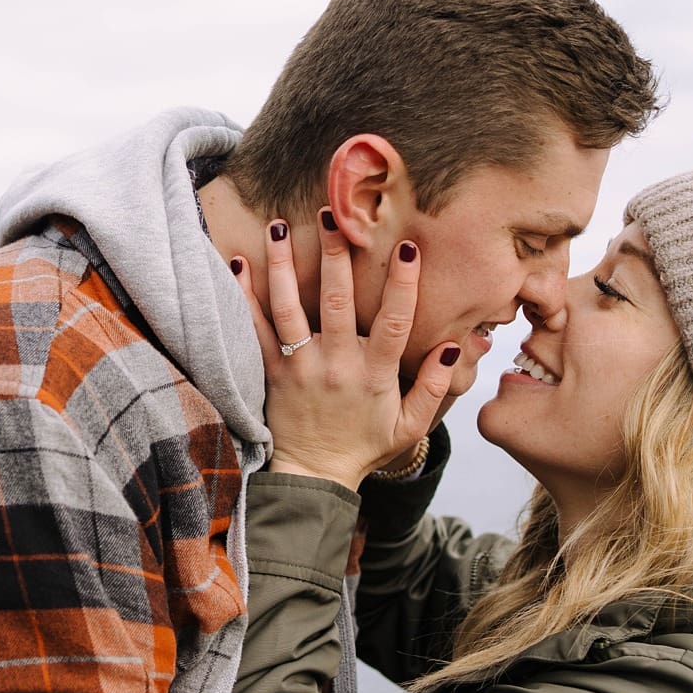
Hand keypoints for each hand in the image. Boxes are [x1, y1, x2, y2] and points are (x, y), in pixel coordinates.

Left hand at [233, 214, 459, 490]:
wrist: (314, 477)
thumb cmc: (364, 447)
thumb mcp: (410, 427)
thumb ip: (433, 387)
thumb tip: (452, 346)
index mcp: (374, 374)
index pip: (392, 322)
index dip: (401, 285)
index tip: (406, 247)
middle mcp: (336, 365)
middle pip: (336, 302)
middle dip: (335, 256)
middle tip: (332, 215)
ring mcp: (300, 368)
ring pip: (289, 309)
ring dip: (284, 265)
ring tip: (280, 225)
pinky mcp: (272, 374)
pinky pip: (255, 331)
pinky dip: (245, 297)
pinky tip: (240, 263)